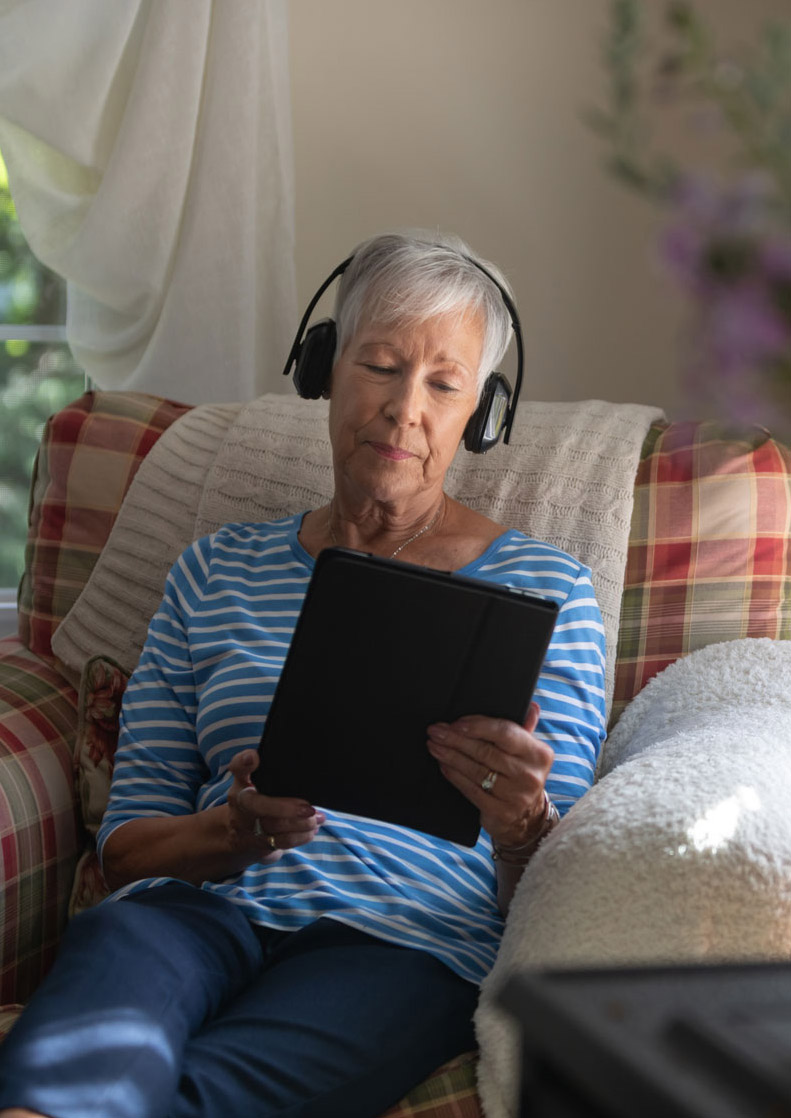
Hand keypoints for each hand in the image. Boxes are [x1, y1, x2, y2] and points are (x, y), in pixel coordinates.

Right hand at [227, 750, 324, 858]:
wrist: (238, 833)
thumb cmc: (256, 799)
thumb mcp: (256, 783)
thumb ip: (269, 770)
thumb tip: (295, 760)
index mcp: (242, 783)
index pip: (238, 768)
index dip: (243, 762)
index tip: (253, 757)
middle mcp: (241, 804)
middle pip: (257, 805)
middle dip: (285, 808)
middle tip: (309, 808)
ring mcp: (248, 826)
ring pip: (273, 826)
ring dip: (301, 824)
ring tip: (318, 818)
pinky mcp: (259, 843)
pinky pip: (281, 842)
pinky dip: (301, 836)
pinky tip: (312, 830)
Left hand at [426, 703, 552, 847]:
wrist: (527, 817)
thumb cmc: (521, 775)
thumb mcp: (528, 752)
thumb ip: (525, 728)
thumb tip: (531, 706)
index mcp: (538, 754)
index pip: (505, 733)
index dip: (478, 726)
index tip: (455, 723)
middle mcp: (529, 774)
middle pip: (485, 751)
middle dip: (455, 739)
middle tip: (435, 731)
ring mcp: (515, 795)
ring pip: (475, 770)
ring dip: (450, 756)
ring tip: (434, 745)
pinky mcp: (500, 811)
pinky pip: (471, 789)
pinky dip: (454, 776)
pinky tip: (443, 765)